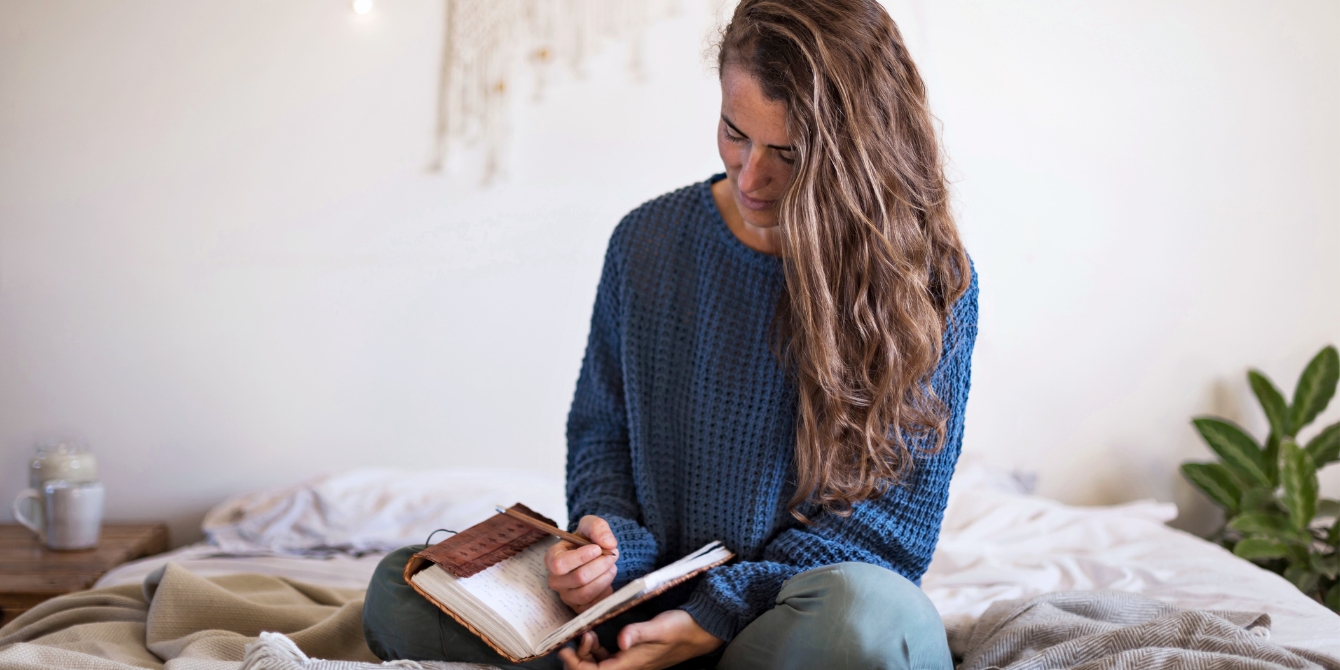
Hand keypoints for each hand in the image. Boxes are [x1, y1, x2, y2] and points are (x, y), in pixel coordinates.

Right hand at [546, 515, 618, 612]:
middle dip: (600, 565)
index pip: (560, 564)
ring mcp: (566, 596)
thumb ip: (598, 528)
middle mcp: (556, 580)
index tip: (598, 549)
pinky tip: (608, 579)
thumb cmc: (588, 540)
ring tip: (612, 567)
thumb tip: (608, 544)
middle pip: (579, 578)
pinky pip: (593, 605)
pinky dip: (606, 592)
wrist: (595, 554)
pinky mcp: (579, 608)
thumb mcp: (591, 525)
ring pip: (586, 593)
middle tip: (613, 555)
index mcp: (552, 559)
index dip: (581, 557)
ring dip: (605, 578)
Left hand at [558, 610, 722, 669]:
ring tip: (587, 633)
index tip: (565, 647)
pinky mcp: (633, 654)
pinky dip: (597, 649)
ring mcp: (630, 661)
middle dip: (578, 657)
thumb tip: (621, 640)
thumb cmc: (681, 629)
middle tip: (576, 636)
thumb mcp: (659, 628)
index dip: (576, 664)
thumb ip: (638, 633)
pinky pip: (608, 657)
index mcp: (630, 664)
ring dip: (587, 653)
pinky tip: (596, 635)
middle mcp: (628, 666)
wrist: (701, 631)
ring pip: (599, 665)